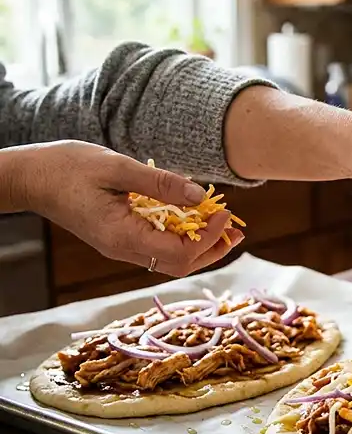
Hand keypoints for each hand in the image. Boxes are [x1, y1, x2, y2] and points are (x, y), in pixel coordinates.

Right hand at [21, 141, 242, 275]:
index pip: (180, 253)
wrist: (32, 177)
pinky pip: (159, 247)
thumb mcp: (118, 167)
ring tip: (225, 227)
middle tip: (237, 231)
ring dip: (202, 246)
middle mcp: (124, 250)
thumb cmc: (69, 167)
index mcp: (123, 237)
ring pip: (171, 260)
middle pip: (180, 265)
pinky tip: (196, 219)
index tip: (226, 213)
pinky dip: (183, 237)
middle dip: (213, 250)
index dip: (209, 238)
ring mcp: (122, 247)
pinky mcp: (121, 239)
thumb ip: (161, 183)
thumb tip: (200, 197)